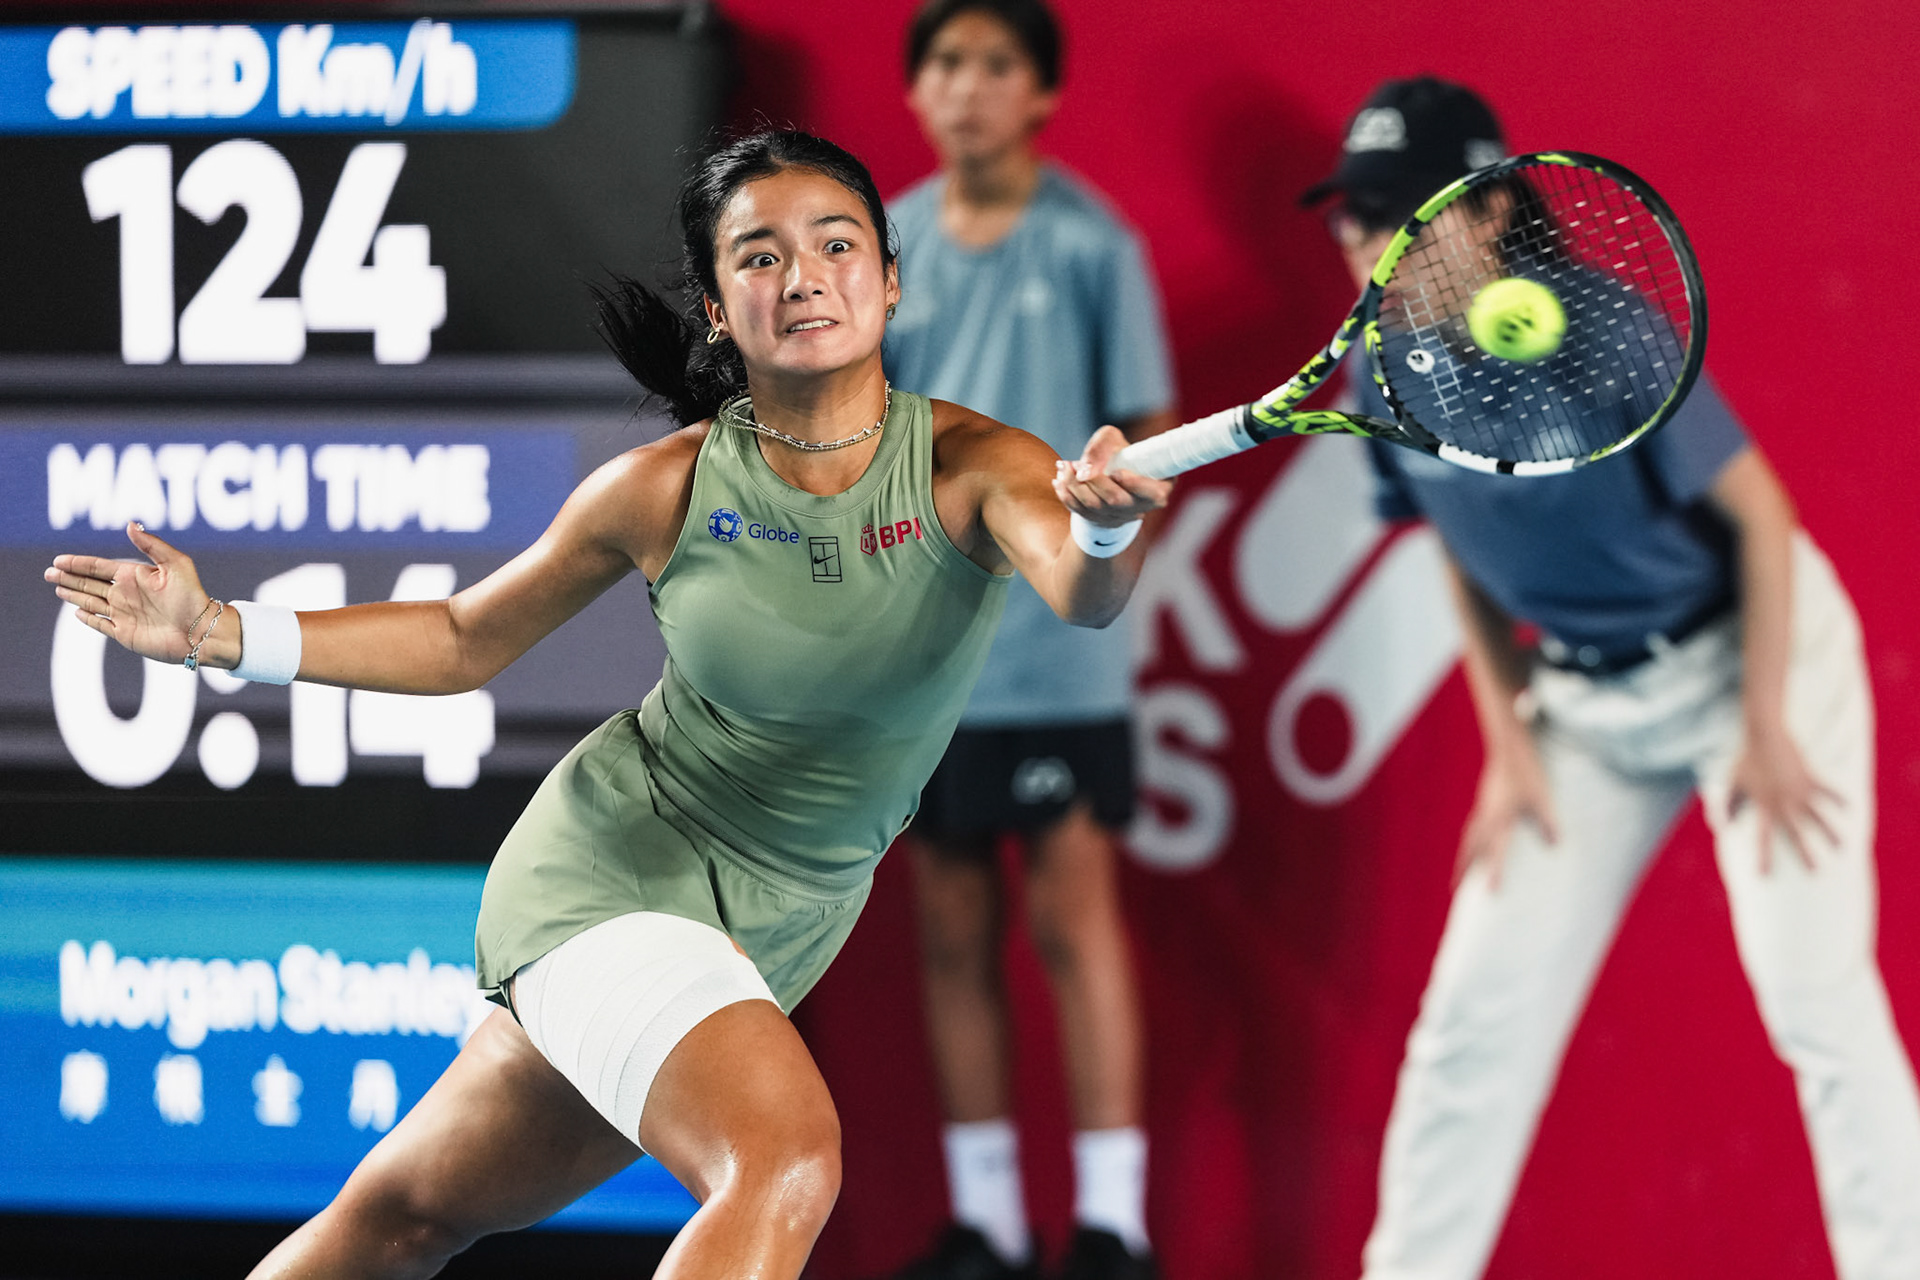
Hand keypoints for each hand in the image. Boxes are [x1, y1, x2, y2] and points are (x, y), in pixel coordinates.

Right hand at [44, 523, 214, 664]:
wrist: (201, 631)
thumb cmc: (192, 596)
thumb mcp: (176, 564)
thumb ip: (151, 545)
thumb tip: (130, 524)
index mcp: (135, 576)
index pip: (99, 567)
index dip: (78, 563)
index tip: (58, 560)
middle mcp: (127, 594)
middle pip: (89, 583)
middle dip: (69, 577)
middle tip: (48, 573)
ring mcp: (124, 614)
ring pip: (91, 601)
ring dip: (73, 595)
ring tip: (57, 588)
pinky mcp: (125, 633)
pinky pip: (101, 624)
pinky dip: (88, 618)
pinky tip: (77, 612)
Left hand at [1052, 425, 1171, 526]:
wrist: (1108, 472)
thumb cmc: (1117, 453)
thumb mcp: (1113, 440)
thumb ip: (1102, 446)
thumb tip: (1085, 470)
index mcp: (1156, 488)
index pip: (1154, 494)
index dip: (1136, 485)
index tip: (1117, 472)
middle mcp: (1139, 508)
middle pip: (1116, 500)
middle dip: (1093, 480)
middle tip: (1074, 463)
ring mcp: (1117, 517)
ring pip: (1094, 506)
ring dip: (1074, 486)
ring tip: (1063, 466)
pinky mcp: (1098, 521)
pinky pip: (1079, 512)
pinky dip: (1066, 496)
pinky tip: (1058, 480)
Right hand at [1457, 736, 1560, 889]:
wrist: (1507, 744)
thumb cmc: (1526, 770)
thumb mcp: (1542, 795)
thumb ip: (1547, 820)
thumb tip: (1555, 845)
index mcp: (1500, 818)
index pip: (1496, 851)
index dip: (1494, 872)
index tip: (1490, 892)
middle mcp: (1487, 815)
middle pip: (1471, 848)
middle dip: (1463, 869)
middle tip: (1454, 888)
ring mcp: (1483, 807)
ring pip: (1469, 837)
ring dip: (1464, 855)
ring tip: (1460, 869)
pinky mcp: (1484, 799)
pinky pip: (1473, 826)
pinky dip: (1471, 840)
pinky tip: (1475, 841)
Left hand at [1727, 724, 1841, 873]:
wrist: (1764, 735)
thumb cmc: (1745, 759)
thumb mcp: (1732, 782)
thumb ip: (1728, 805)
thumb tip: (1723, 826)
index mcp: (1763, 806)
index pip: (1762, 838)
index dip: (1763, 856)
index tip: (1764, 875)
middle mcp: (1783, 802)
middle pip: (1795, 833)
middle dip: (1805, 853)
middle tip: (1815, 872)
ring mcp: (1799, 791)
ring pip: (1818, 816)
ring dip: (1830, 832)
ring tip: (1841, 847)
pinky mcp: (1811, 778)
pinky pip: (1828, 790)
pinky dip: (1838, 798)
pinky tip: (1849, 808)